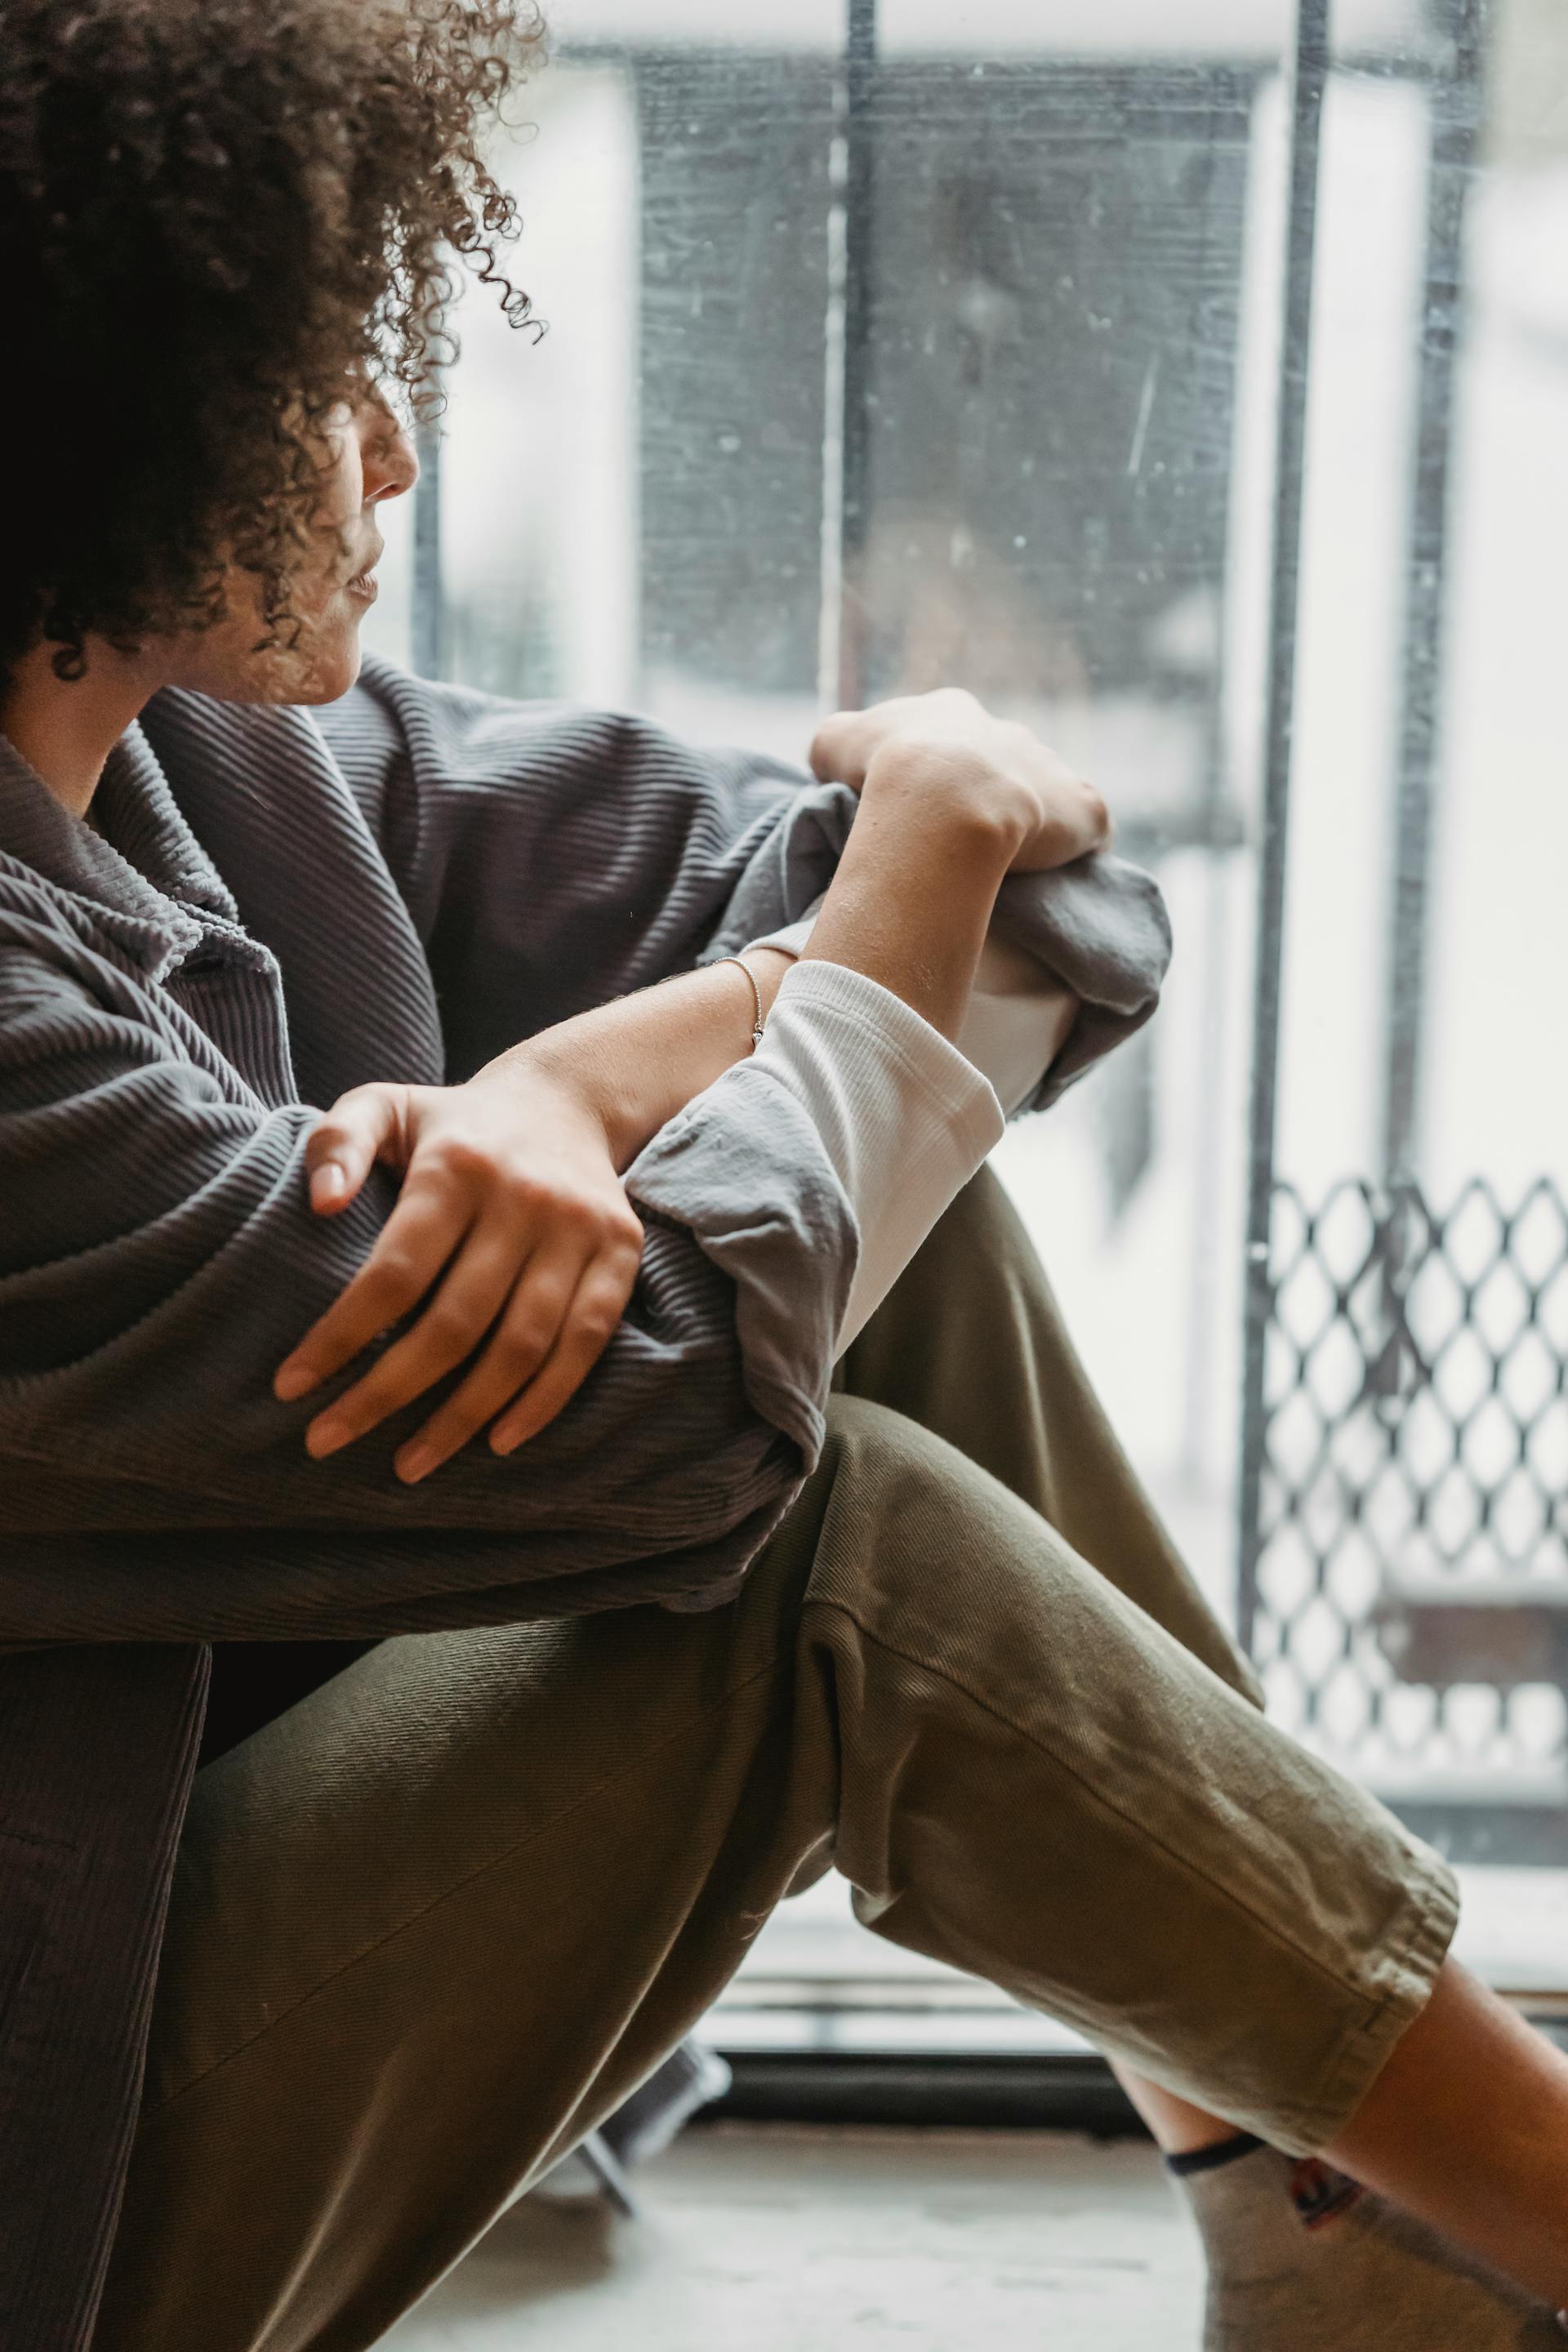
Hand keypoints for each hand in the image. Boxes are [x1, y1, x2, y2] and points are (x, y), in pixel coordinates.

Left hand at [272, 1058, 644, 1481]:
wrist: (568, 1099)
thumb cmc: (454, 1123)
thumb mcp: (385, 1105)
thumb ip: (339, 1143)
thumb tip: (320, 1206)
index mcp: (458, 1167)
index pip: (394, 1273)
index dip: (340, 1338)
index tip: (291, 1387)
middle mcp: (524, 1199)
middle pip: (454, 1323)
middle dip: (386, 1393)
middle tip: (327, 1441)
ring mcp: (579, 1230)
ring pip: (521, 1346)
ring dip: (463, 1418)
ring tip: (409, 1464)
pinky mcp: (620, 1253)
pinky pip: (585, 1343)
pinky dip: (543, 1401)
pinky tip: (497, 1441)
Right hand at [809, 688, 1109, 873]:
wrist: (946, 798)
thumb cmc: (884, 769)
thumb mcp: (836, 744)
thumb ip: (839, 744)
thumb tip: (833, 763)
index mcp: (952, 714)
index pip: (944, 740)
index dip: (931, 774)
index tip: (918, 809)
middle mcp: (1007, 731)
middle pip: (998, 764)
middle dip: (985, 796)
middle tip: (959, 843)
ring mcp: (1050, 768)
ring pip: (1042, 794)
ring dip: (1030, 822)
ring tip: (1005, 865)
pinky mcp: (1083, 809)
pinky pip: (1085, 828)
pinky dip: (1073, 848)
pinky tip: (1056, 876)